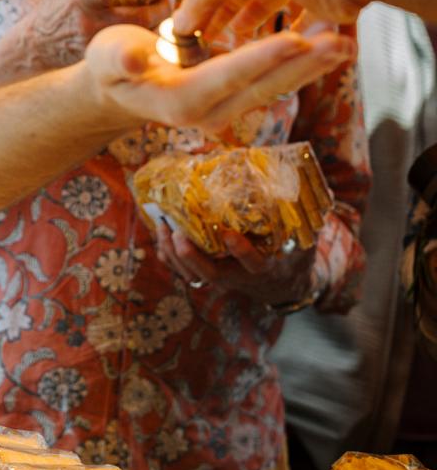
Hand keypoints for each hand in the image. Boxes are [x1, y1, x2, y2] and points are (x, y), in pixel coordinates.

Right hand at [1, 0, 172, 75]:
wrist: (39, 45)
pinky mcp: (106, 56)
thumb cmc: (59, 4)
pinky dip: (145, 31)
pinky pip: (133, 43)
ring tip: (162, 5)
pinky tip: (148, 23)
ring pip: (141, 32)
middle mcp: (91, 22)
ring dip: (157, 18)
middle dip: (161, 6)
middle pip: (136, 17)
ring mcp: (100, 42)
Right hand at [84, 22, 355, 135]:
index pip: (228, 75)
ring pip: (276, 85)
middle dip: (302, 64)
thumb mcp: (107, 58)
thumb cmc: (111, 65)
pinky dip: (301, 63)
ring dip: (311, 65)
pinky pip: (275, 80)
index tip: (291, 39)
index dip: (260, 57)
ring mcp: (227, 106)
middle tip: (338, 41)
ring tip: (345, 41)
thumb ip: (120, 58)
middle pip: (264, 85)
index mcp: (181, 99)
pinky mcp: (238, 95)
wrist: (118, 88)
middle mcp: (210, 110)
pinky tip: (328, 44)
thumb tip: (134, 57)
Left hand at [151, 217, 315, 304]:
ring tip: (162, 225)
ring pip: (192, 274)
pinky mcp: (209, 277)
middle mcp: (239, 277)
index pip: (254, 263)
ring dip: (173, 252)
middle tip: (177, 232)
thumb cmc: (291, 256)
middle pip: (211, 274)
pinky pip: (183, 272)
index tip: (229, 235)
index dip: (241, 251)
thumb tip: (309, 183)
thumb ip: (302, 218)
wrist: (282, 286)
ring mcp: (221, 279)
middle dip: (191, 256)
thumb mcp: (303, 240)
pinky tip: (161, 233)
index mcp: (265, 268)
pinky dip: (168, 256)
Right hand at [173, 0, 363, 44]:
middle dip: (221, 15)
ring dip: (251, 23)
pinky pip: (298, 19)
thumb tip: (180, 26)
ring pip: (265, 3)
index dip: (196, 1)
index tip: (185, 29)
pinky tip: (273, 50)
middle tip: (207, 42)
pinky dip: (286, 34)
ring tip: (237, 43)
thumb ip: (200, 0)